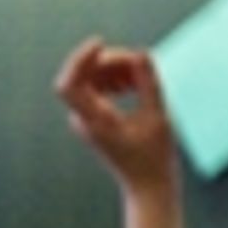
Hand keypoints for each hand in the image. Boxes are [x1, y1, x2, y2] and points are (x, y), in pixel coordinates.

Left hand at [54, 38, 176, 193]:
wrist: (148, 186)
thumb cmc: (154, 158)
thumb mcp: (157, 117)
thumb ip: (148, 83)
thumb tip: (140, 52)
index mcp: (94, 121)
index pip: (70, 84)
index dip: (80, 58)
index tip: (101, 42)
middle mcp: (83, 119)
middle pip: (84, 74)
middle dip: (110, 61)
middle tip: (139, 66)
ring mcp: (87, 117)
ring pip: (91, 77)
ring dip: (116, 69)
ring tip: (140, 79)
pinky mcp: (95, 116)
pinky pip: (97, 86)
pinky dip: (115, 78)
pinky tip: (134, 85)